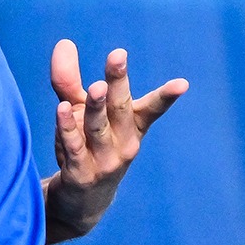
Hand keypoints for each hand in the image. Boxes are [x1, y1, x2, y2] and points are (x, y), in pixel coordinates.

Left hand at [44, 39, 186, 241]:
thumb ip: (70, 80)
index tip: (182, 84)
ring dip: (96, 107)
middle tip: (118, 57)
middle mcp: (123, 144)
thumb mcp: (79, 111)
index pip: (151, 108)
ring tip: (96, 87)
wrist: (80, 202)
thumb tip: (64, 42)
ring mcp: (104, 162)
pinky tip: (62, 109)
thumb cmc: (86, 148)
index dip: (167, 97)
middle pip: (121, 109)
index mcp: (131, 126)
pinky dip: (68, 129)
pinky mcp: (81, 175)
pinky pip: (74, 149)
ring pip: (98, 129)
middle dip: (118, 82)